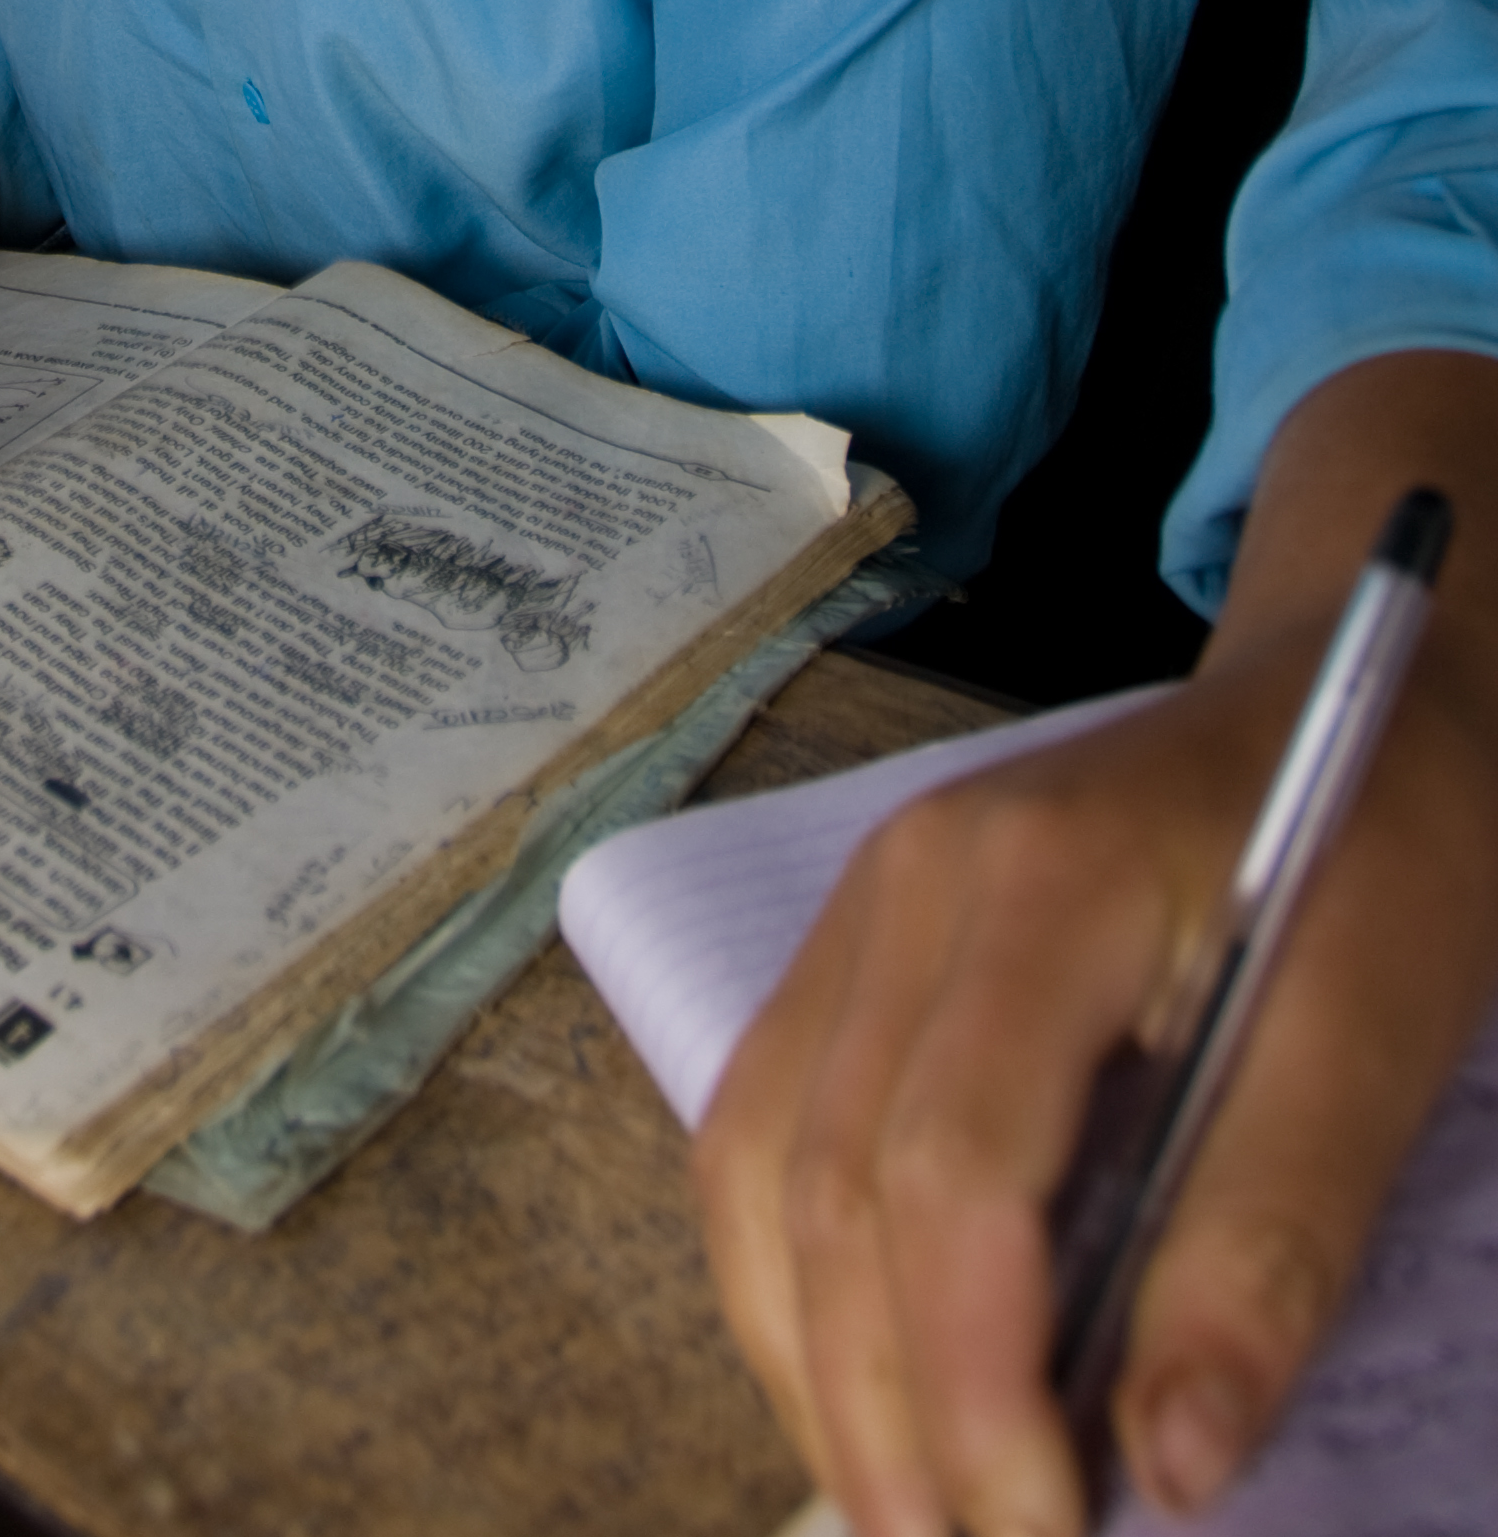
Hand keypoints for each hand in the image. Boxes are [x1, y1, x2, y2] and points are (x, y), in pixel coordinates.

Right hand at [693, 352, 1497, 1535]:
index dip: (977, 1384)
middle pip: (831, 1186)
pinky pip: (768, 1123)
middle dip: (883, 1415)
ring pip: (760, 1165)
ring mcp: (866, 901)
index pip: (950, 1171)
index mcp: (1036, 880)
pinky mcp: (863, 943)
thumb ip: (1270, 1239)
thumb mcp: (1380, 1034)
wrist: (1360, 694)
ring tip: (901, 1513)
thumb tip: (1175, 1467)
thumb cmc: (1388, 848)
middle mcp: (908, 881)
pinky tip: (858, 1381)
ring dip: (812, 1364)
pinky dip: (791, 1278)